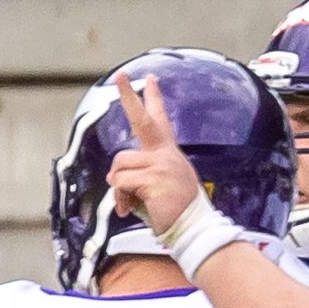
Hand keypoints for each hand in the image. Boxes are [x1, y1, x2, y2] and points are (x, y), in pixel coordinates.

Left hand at [107, 72, 205, 234]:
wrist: (195, 231)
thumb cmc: (177, 213)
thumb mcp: (160, 187)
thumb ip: (140, 174)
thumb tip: (113, 176)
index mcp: (169, 154)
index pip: (160, 121)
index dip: (154, 99)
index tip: (150, 79)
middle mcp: (167, 155)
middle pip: (144, 120)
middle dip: (129, 96)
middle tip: (121, 76)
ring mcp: (161, 165)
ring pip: (120, 165)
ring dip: (118, 187)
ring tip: (130, 203)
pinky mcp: (153, 179)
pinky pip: (121, 183)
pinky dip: (120, 199)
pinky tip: (129, 210)